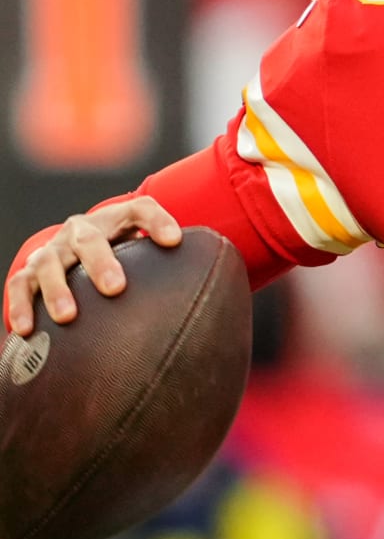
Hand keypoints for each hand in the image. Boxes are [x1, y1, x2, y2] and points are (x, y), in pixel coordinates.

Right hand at [6, 198, 181, 334]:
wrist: (76, 250)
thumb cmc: (123, 255)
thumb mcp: (144, 251)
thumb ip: (169, 263)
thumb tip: (209, 296)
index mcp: (116, 219)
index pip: (141, 209)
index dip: (158, 221)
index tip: (175, 241)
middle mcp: (81, 230)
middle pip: (90, 239)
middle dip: (101, 263)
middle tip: (116, 288)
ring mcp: (53, 249)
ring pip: (50, 263)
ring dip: (58, 289)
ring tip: (69, 316)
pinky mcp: (29, 271)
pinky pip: (20, 286)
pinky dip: (21, 305)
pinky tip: (27, 329)